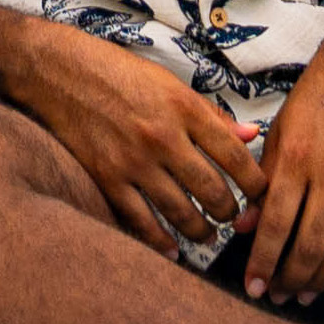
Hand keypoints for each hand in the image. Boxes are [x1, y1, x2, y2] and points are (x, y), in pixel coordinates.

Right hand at [7, 19, 264, 257]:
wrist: (60, 72)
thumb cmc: (120, 73)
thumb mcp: (172, 84)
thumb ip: (211, 114)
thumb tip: (250, 136)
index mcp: (185, 108)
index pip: (234, 155)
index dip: (255, 183)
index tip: (262, 196)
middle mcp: (163, 136)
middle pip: (212, 190)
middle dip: (229, 213)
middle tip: (235, 220)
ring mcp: (134, 161)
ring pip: (180, 212)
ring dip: (200, 231)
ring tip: (208, 236)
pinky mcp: (107, 178)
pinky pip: (140, 221)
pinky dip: (159, 241)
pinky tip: (171, 251)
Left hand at [233, 20, 323, 305]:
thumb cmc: (317, 97)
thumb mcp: (280, 131)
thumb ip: (263, 181)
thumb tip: (244, 227)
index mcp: (298, 157)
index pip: (277, 225)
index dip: (263, 262)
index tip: (252, 287)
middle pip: (311, 244)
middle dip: (290, 279)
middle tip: (277, 297)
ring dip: (323, 280)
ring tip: (305, 296)